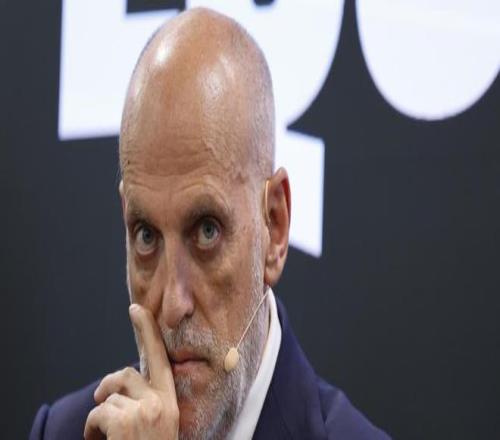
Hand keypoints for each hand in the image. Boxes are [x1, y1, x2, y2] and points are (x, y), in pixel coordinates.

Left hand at [84, 304, 178, 439]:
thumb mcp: (155, 426)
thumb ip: (146, 402)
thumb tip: (120, 387)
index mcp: (171, 403)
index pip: (159, 359)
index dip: (147, 331)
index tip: (136, 309)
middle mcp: (162, 403)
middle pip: (126, 374)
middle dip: (109, 386)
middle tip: (99, 399)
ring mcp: (145, 411)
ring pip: (109, 396)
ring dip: (100, 415)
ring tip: (102, 435)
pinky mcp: (126, 421)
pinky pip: (98, 413)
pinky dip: (91, 429)